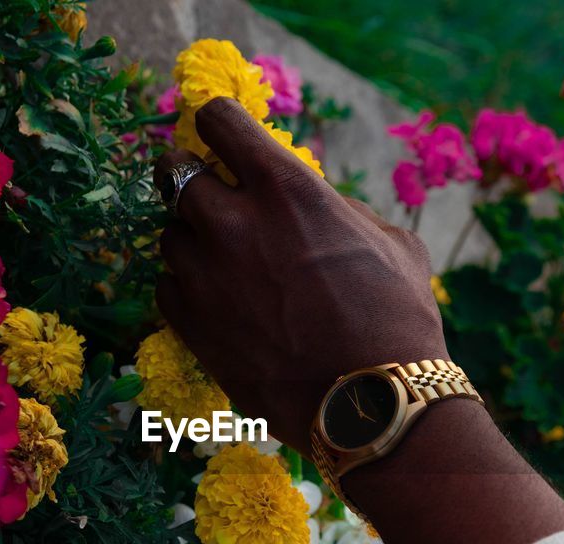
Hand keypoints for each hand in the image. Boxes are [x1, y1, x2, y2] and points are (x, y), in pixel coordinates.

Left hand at [153, 97, 445, 452]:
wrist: (372, 404)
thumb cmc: (397, 319)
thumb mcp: (389, 241)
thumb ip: (337, 209)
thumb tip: (312, 205)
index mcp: (285, 187)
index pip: (219, 120)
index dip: (220, 124)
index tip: (224, 137)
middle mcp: (232, 222)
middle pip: (175, 173)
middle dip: (189, 178)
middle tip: (209, 195)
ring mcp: (204, 275)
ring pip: (169, 235)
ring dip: (192, 239)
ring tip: (223, 261)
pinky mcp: (190, 324)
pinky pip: (166, 286)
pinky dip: (185, 287)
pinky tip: (216, 300)